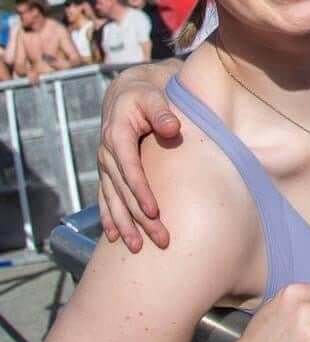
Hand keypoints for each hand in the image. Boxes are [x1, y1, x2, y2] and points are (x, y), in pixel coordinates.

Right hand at [96, 69, 183, 250]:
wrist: (128, 93)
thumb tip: (172, 128)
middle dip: (139, 218)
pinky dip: (110, 218)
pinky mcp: (108, 171)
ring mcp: (106, 165)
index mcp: (117, 136)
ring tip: (135, 248)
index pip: (130, 170)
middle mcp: (107, 154)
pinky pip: (106, 198)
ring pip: (113, 200)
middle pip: (123, 192)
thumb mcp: (154, 97)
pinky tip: (114, 237)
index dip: (142, 192)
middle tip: (160, 240)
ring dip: (124, 225)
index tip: (155, 212)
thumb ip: (163, 111)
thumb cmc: (147, 94)